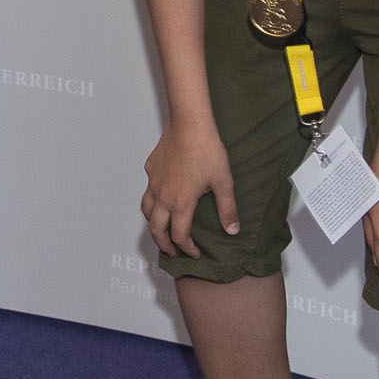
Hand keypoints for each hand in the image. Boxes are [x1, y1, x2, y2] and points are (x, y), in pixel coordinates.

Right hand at [142, 120, 237, 257]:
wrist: (189, 124)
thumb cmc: (207, 151)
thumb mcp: (223, 182)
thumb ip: (227, 209)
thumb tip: (232, 230)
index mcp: (181, 203)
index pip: (179, 236)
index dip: (186, 249)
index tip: (194, 253)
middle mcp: (163, 196)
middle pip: (156, 229)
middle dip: (164, 244)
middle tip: (172, 251)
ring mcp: (154, 182)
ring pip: (146, 210)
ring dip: (153, 224)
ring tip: (162, 228)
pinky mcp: (151, 168)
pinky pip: (148, 189)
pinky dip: (152, 200)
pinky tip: (163, 195)